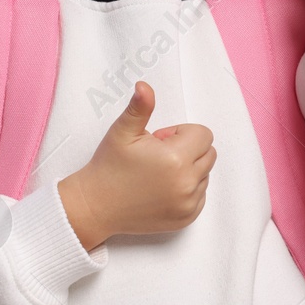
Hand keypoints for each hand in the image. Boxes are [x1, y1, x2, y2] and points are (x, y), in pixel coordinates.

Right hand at [60, 80, 215, 248]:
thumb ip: (140, 107)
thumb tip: (144, 86)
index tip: (158, 141)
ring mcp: (188, 204)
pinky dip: (187, 189)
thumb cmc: (109, 166)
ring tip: (158, 173)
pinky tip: (161, 189)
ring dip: (188, 169)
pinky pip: (200, 195)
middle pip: (208, 153)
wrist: (96, 207)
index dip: (181, 133)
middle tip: (158, 156)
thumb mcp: (122, 132)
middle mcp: (187, 183)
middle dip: (188, 149)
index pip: (203, 134)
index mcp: (176, 158)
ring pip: (205, 174)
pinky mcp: (186, 218)